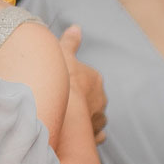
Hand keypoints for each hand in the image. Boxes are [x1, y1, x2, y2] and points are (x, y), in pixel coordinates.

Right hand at [59, 26, 106, 143]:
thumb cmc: (62, 81)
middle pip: (92, 98)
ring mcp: (99, 118)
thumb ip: (70, 42)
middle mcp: (101, 99)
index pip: (87, 79)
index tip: (63, 86)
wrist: (64, 111)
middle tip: (64, 104)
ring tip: (70, 122)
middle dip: (82, 101)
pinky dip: (88, 135)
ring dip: (86, 118)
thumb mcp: (62, 55)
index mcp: (95, 79)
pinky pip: (94, 135)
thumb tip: (77, 27)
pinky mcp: (95, 135)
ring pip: (95, 117)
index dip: (74, 83)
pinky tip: (78, 136)